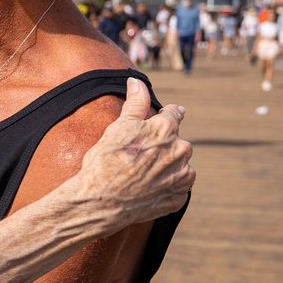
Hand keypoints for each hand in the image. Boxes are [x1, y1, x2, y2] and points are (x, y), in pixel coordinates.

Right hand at [73, 78, 193, 225]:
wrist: (101, 200)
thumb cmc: (105, 161)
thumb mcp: (119, 126)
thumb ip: (135, 102)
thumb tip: (136, 82)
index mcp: (167, 129)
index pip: (175, 113)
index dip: (165, 115)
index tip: (159, 119)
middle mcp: (181, 151)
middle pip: (177, 141)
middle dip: (163, 144)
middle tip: (140, 153)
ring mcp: (181, 176)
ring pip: (179, 165)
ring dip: (167, 166)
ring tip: (142, 172)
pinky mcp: (177, 198)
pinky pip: (176, 188)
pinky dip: (165, 187)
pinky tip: (146, 188)